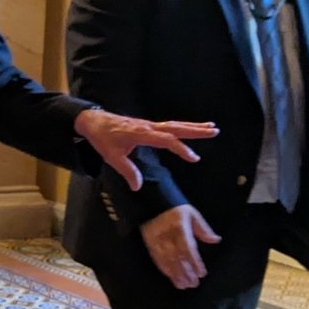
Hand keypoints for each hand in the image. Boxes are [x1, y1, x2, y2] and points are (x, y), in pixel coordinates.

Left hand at [76, 110, 217, 190]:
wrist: (94, 121)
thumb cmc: (102, 138)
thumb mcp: (112, 157)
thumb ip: (127, 171)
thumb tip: (138, 187)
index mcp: (141, 133)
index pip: (166, 140)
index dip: (181, 148)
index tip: (194, 157)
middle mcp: (148, 126)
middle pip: (176, 128)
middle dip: (195, 130)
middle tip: (214, 131)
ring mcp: (149, 124)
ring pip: (175, 125)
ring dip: (193, 126)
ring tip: (212, 128)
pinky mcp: (148, 125)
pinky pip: (169, 125)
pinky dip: (183, 126)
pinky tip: (192, 129)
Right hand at [140, 204, 219, 289]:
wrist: (152, 203)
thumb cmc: (176, 209)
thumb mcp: (192, 214)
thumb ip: (203, 229)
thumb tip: (216, 240)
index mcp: (180, 228)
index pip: (188, 248)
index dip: (194, 262)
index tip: (201, 273)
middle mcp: (167, 236)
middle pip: (177, 258)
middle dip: (186, 273)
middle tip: (194, 284)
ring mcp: (157, 241)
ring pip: (167, 261)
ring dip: (176, 275)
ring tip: (184, 286)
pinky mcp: (150, 245)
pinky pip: (157, 260)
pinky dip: (165, 270)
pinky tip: (172, 278)